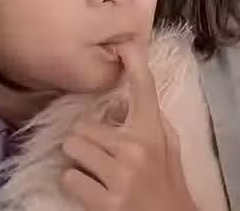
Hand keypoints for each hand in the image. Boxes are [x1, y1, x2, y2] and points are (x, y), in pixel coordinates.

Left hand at [60, 43, 196, 210]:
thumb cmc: (169, 179)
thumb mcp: (170, 144)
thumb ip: (153, 119)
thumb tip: (135, 91)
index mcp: (152, 131)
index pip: (143, 89)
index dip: (134, 64)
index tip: (125, 45)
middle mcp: (135, 148)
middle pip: (83, 127)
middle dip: (86, 138)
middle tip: (98, 148)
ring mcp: (119, 176)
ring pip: (72, 150)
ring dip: (78, 159)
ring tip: (94, 168)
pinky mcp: (103, 202)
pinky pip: (69, 179)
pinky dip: (76, 183)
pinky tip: (92, 187)